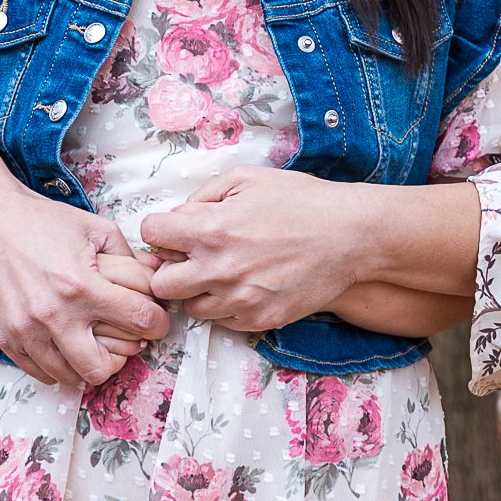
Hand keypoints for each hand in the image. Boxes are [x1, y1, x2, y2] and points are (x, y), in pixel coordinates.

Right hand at [0, 189, 169, 388]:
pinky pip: (40, 373)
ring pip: (70, 377)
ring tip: (92, 344)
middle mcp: (54, 314)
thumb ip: (131, 257)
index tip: (156, 320)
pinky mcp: (6, 337)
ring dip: (87, 365)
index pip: (140, 321)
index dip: (158, 323)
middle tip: (123, 341)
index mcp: (81, 285)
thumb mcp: (95, 228)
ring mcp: (26, 330)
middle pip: (103, 368)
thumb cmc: (44, 221)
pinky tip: (64, 345)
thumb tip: (160, 276)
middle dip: (122, 357)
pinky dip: (57, 365)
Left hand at [139, 167, 374, 335]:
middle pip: (160, 284)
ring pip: (191, 307)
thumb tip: (180, 216)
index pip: (152, 235)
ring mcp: (239, 300)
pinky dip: (226, 305)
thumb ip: (203, 195)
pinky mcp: (260, 320)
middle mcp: (219, 270)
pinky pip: (223, 321)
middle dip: (169, 266)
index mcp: (211, 230)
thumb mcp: (246, 178)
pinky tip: (243, 285)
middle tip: (189, 256)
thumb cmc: (299, 200)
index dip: (160, 229)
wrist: (348, 236)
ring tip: (220, 271)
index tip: (173, 229)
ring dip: (197, 289)